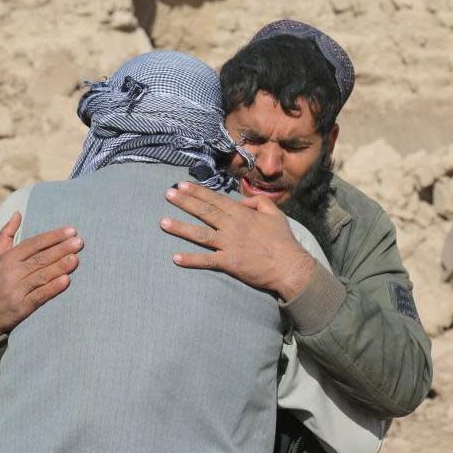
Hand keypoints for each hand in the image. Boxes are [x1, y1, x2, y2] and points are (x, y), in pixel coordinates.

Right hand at [0, 212, 82, 339]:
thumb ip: (5, 234)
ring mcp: (16, 290)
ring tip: (76, 258)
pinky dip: (52, 288)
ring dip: (59, 267)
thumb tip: (17, 214)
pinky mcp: (22, 307)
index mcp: (6, 258)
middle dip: (61, 249)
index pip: (33, 244)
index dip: (52, 237)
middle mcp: (11, 273)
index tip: (70, 230)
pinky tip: (66, 280)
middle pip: (40, 258)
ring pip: (41, 276)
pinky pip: (40, 296)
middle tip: (79, 242)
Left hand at [160, 182, 316, 300]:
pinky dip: (191, 260)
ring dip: (180, 228)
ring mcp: (229, 245)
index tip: (183, 185)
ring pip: (200, 234)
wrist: (289, 266)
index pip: (216, 199)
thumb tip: (242, 202)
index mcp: (242, 214)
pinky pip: (207, 260)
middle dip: (185, 202)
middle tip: (168, 194)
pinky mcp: (229, 263)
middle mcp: (232, 226)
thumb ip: (258, 202)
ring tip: (163, 222)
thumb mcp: (275, 213)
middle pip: (204, 212)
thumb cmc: (283, 240)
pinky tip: (176, 258)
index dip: (198, 192)